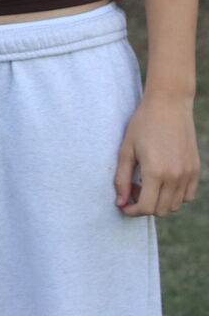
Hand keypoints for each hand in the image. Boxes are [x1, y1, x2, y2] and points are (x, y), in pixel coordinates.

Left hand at [116, 93, 198, 216]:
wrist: (169, 106)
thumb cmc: (142, 125)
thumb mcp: (126, 150)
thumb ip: (122, 178)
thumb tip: (120, 202)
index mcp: (156, 172)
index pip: (147, 208)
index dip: (132, 211)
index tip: (124, 205)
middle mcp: (175, 177)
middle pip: (161, 210)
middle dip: (144, 207)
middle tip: (134, 190)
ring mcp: (188, 174)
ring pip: (175, 205)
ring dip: (160, 202)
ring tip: (147, 184)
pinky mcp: (196, 170)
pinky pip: (187, 195)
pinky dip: (175, 196)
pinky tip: (163, 182)